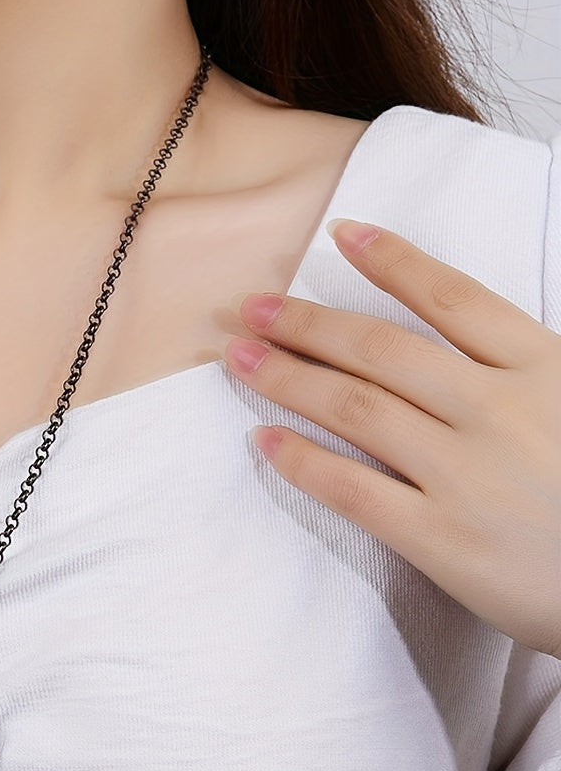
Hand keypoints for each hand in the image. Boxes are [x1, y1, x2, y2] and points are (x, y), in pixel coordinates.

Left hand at [224, 218, 560, 659]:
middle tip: (253, 307)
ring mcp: (465, 474)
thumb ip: (526, 372)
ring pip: (355, 407)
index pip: (453, 297)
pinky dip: (301, 459)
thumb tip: (462, 349)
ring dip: (288, 376)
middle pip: (381, 348)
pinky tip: (263, 438)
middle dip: (308, 322)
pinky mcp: (440, 537)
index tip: (340, 232)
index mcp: (543, 368)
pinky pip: (352, 488)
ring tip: (240, 358)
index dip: (391, 261)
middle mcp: (498, 410)